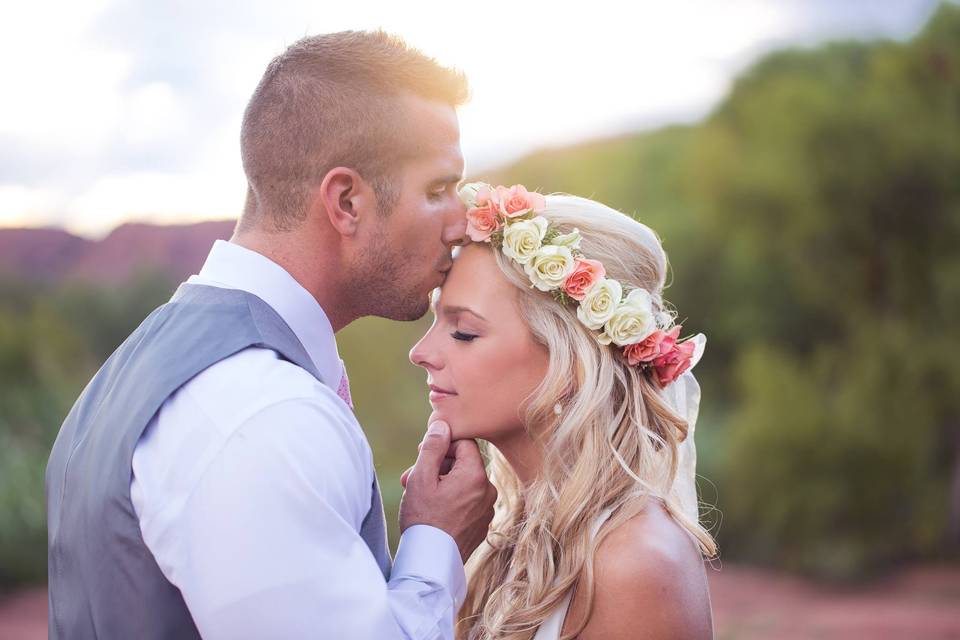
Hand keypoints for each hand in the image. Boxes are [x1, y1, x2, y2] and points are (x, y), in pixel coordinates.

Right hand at [398, 420, 496, 562]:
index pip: (463, 443)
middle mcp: (488, 490)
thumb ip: (432, 447)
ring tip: (417, 495)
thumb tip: (442, 425)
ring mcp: (487, 509)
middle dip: (437, 466)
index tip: (422, 454)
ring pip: (463, 483)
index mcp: (476, 475)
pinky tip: (431, 511)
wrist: (431, 563)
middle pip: (463, 463)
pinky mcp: (481, 524)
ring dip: (441, 484)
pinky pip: (467, 502)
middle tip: (412, 477)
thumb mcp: (422, 477)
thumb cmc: (423, 518)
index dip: (441, 445)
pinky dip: (450, 500)